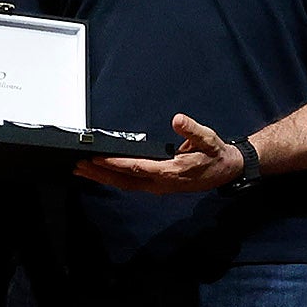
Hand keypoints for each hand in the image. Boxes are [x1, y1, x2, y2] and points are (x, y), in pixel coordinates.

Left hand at [80, 112, 244, 194]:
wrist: (227, 171)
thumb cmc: (217, 154)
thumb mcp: (210, 139)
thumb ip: (193, 130)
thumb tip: (177, 119)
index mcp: (172, 172)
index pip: (137, 168)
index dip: (116, 163)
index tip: (98, 157)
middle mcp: (162, 183)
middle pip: (124, 181)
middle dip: (100, 173)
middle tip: (79, 165)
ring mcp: (159, 186)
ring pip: (125, 185)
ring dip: (103, 178)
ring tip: (83, 170)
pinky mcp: (158, 185)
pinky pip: (131, 184)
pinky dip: (114, 178)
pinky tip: (103, 173)